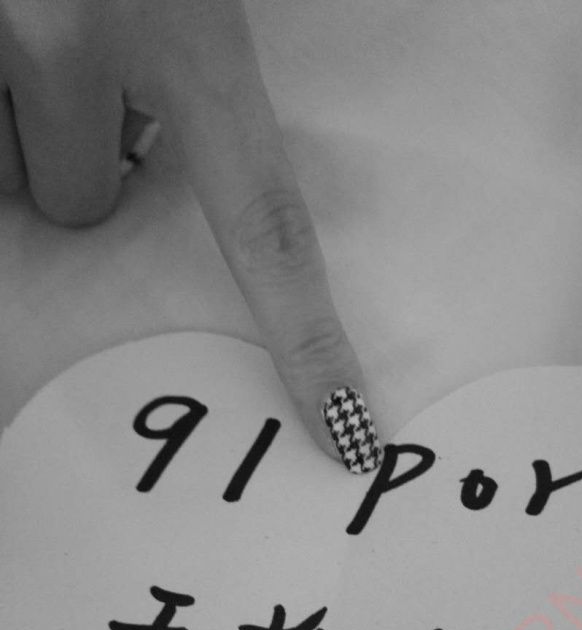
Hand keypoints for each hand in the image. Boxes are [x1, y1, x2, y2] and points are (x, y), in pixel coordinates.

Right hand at [0, 0, 381, 472]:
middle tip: (71, 56)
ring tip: (28, 27)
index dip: (308, 342)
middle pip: (81, 196)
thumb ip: (199, 57)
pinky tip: (6, 42)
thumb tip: (155, 135)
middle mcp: (70, 33)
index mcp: (186, 26)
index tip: (344, 434)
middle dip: (80, 155)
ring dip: (18, 120)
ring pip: (10, 163)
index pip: (266, 228)